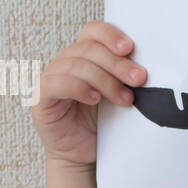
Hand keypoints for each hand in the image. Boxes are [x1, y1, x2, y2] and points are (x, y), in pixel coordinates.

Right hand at [31, 21, 146, 165]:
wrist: (86, 156)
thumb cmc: (103, 125)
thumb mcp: (120, 93)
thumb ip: (127, 75)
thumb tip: (146, 65)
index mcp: (84, 56)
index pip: (92, 31)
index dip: (110, 34)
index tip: (130, 48)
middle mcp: (65, 63)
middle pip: (88, 48)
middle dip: (117, 63)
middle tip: (138, 79)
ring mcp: (51, 79)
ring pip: (76, 65)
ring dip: (105, 81)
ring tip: (124, 99)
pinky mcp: (41, 98)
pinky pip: (56, 84)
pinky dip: (79, 88)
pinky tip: (95, 99)